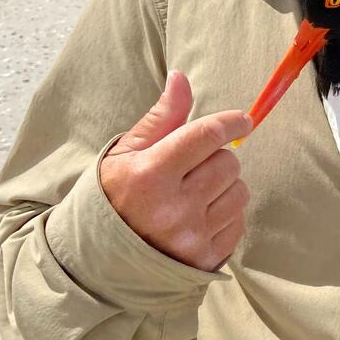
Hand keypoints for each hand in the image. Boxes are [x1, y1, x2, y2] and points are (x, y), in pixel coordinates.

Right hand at [99, 70, 254, 271]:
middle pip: (228, 162)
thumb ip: (161, 118)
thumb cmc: (112, 198)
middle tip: (192, 169)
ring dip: (224, 188)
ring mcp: (191, 236)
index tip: (242, 120)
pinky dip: (225, 216)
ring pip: (239, 192)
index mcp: (150, 174)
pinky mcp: (206, 259)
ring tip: (193, 196)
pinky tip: (197, 219)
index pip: (206, 136)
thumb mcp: (125, 155)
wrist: (97, 262)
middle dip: (216, 158)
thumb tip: (181, 78)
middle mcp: (173, 207)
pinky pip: (239, 222)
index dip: (230, 122)